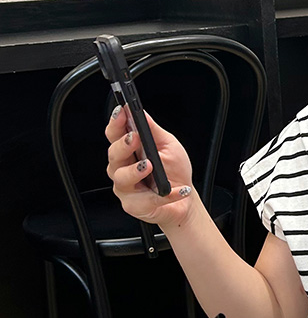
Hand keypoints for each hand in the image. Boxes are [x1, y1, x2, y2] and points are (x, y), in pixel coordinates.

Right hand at [105, 106, 193, 226]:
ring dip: (136, 171)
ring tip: (150, 166)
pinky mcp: (134, 205)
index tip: (122, 112)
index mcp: (129, 150)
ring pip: (122, 178)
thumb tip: (141, 113)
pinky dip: (165, 195)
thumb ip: (154, 131)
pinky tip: (178, 190)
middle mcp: (122, 168)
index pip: (115, 134)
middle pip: (114, 155)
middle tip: (135, 138)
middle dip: (123, 145)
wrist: (184, 198)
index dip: (115, 123)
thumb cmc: (174, 171)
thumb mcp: (169, 145)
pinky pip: (146, 200)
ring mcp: (126, 187)